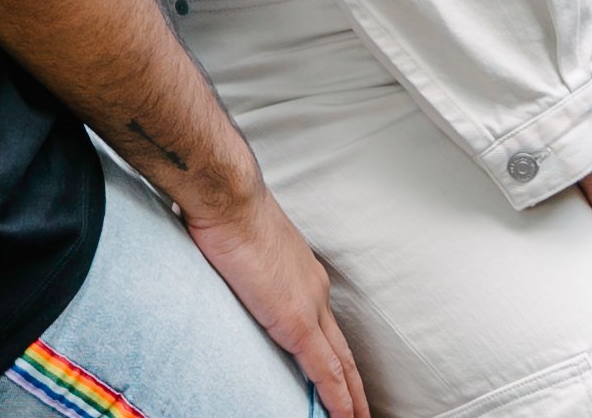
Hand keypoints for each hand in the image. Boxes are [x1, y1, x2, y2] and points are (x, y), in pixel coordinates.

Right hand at [188, 186, 369, 417]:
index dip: (335, 353)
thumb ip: (245, 260)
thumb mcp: (244, 238)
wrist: (229, 195)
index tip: (341, 375)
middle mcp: (314, 288)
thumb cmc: (227, 207)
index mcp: (302, 270)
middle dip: (355, 385)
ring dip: (353, 398)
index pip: (325, 324)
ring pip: (341, 365)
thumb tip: (229, 265)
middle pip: (342, 350)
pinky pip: (325, 372)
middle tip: (364, 412)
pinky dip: (339, 401)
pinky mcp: (296, 322)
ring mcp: (309, 306)